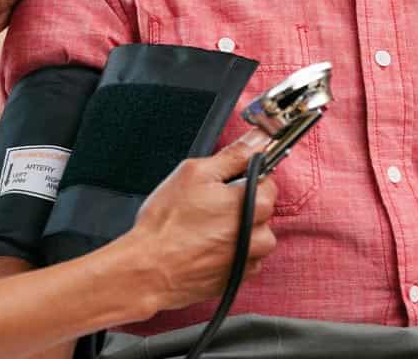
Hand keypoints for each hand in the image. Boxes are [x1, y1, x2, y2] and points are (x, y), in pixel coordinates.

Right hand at [120, 132, 278, 314]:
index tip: (227, 182)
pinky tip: (207, 248)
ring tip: (207, 229)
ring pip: (256, 237)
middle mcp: (257, 234)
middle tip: (209, 205)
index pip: (268, 181)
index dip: (245, 178)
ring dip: (239, 231)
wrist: (149, 270)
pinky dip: (231, 253)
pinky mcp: (238, 279)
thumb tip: (259, 138)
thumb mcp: (195, 174)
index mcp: (251, 204)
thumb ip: (233, 155)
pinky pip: (245, 259)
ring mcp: (248, 259)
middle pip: (263, 211)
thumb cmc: (166, 222)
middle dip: (241, 205)